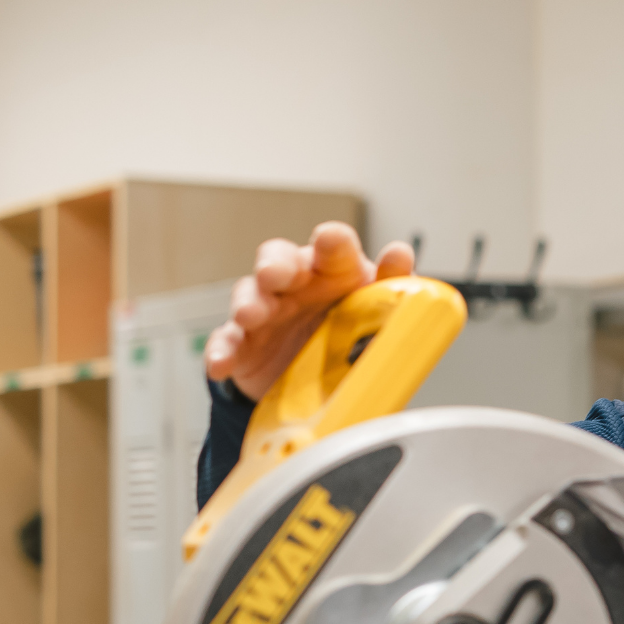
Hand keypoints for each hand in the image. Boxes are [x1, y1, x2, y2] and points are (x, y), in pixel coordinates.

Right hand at [202, 222, 415, 400]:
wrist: (315, 385)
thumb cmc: (349, 334)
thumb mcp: (376, 315)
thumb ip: (390, 287)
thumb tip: (401, 254)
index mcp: (334, 274)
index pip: (333, 247)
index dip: (332, 241)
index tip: (330, 239)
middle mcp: (297, 285)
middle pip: (279, 259)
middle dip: (276, 263)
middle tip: (276, 274)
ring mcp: (266, 312)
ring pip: (249, 295)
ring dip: (249, 303)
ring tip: (251, 316)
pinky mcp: (244, 344)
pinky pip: (228, 342)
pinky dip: (222, 350)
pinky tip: (222, 361)